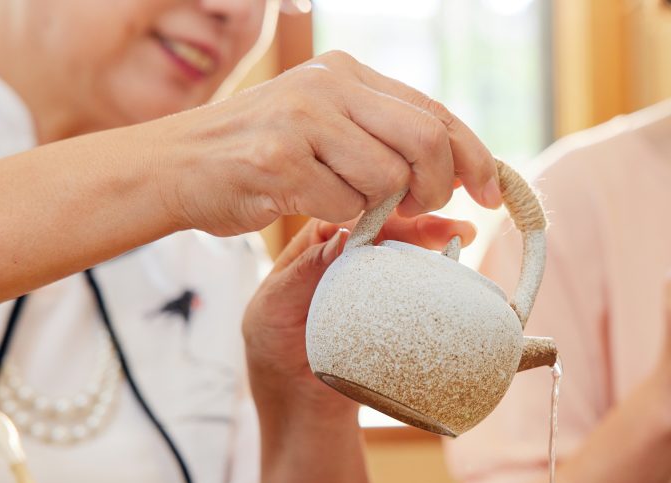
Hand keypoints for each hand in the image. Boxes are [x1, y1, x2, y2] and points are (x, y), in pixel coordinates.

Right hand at [158, 50, 500, 235]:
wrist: (176, 166)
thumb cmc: (259, 156)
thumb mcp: (325, 129)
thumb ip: (384, 141)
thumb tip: (461, 179)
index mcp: (347, 74)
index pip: (434, 112)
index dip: (474, 155)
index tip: (493, 192)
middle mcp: (328, 86)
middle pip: (425, 140)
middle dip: (438, 185)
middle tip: (424, 208)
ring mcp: (302, 120)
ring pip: (388, 178)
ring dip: (380, 209)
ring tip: (348, 205)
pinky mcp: (279, 160)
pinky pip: (345, 205)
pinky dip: (341, 220)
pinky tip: (311, 206)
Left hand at [242, 212, 476, 417]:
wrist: (299, 408)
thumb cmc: (273, 354)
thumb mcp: (273, 308)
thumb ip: (302, 272)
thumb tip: (342, 235)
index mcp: (312, 251)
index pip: (348, 218)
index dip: (379, 211)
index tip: (405, 214)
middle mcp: (345, 263)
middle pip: (386, 231)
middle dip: (419, 222)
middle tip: (450, 226)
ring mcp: (370, 288)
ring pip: (405, 256)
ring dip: (434, 244)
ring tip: (462, 235)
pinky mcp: (390, 315)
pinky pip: (415, 292)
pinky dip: (438, 279)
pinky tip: (457, 270)